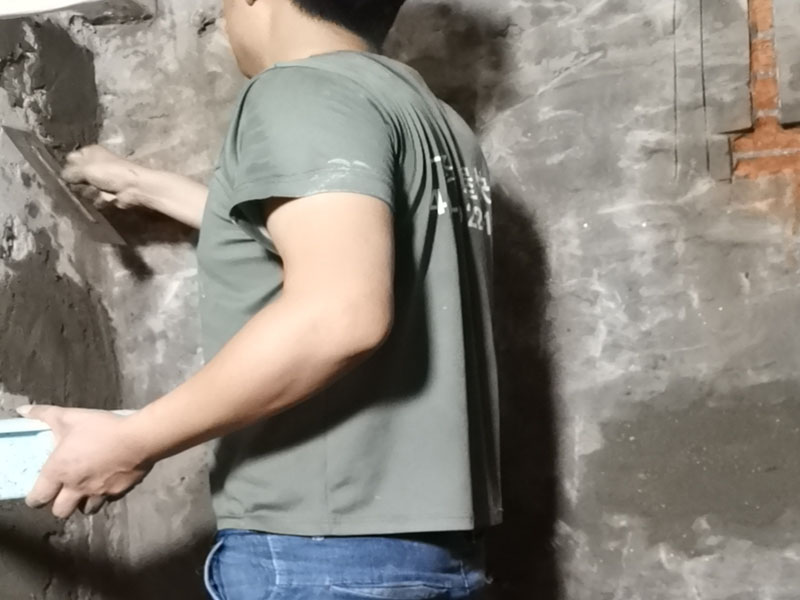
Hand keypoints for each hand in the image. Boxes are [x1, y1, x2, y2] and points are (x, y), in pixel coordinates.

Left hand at [17, 405, 153, 519]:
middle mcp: (76, 488)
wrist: (139, 438)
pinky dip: (106, 494)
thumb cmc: (102, 428)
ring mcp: (98, 493)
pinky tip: (109, 481)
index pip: (38, 499)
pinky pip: (108, 500)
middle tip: (64, 492)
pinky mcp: (118, 493)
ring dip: (83, 503)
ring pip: (85, 510)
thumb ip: (44, 414)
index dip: (35, 499)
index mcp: (59, 472)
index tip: (39, 494)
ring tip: (87, 489)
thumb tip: (23, 410)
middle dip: (59, 505)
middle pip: (60, 512)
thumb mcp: (71, 417)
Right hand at [62, 146, 144, 209]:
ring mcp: (101, 181)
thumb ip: (70, 172)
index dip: (69, 168)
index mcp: (90, 153)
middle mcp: (94, 165)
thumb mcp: (86, 168)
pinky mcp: (107, 194)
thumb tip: (62, 176)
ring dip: (91, 192)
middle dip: (80, 183)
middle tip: (87, 183)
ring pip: (84, 190)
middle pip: (75, 178)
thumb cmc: (110, 172)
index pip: (70, 159)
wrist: (134, 188)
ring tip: (100, 190)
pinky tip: (108, 197)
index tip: (70, 174)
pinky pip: (95, 199)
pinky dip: (101, 200)